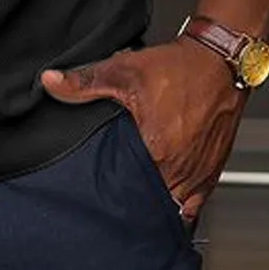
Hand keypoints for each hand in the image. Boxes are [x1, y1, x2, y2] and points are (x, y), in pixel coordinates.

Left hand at [41, 37, 247, 224]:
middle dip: (134, 203)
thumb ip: (84, 82)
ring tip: (138, 200)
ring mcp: (200, 174)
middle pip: (152, 204)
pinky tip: (166, 195)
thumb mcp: (122, 70)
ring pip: (175, 208)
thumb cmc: (177, 68)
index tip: (102, 195)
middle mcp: (181, 169)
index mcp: (157, 151)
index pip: (130, 193)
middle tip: (117, 199)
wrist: (218, 61)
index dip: (114, 196)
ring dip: (157, 205)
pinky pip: (196, 202)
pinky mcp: (213, 171)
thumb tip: (50, 82)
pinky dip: (181, 203)